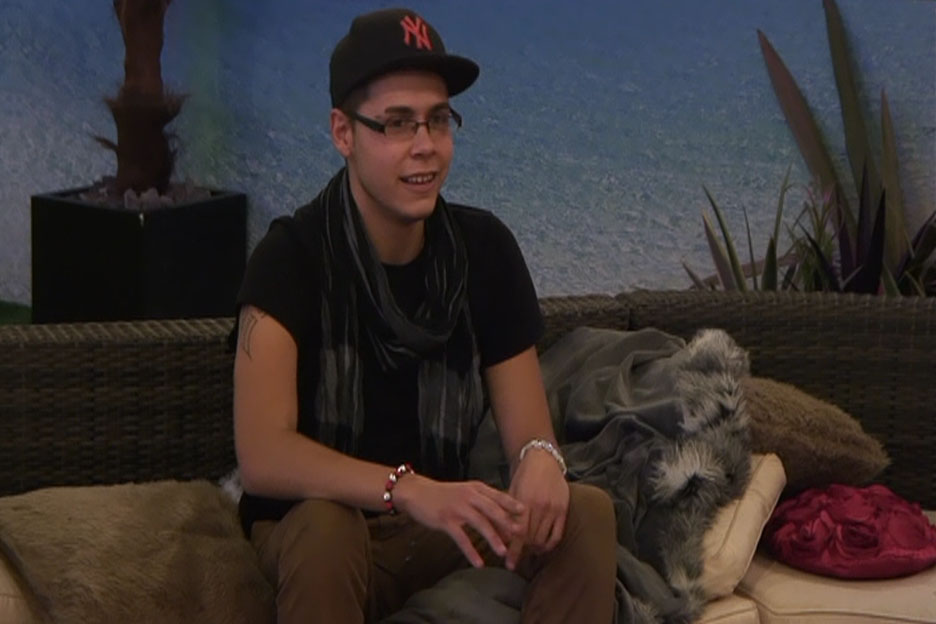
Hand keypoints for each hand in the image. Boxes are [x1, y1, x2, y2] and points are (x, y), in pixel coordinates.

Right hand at [393, 475, 525, 567]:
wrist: (416, 492)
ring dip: (493, 538)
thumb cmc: (443, 495)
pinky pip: (461, 538)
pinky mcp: (446, 520)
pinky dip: (471, 551)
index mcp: (475, 488)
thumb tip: (503, 519)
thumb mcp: (465, 492)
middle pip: (492, 509)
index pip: (498, 496)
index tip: (526, 514)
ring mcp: (457, 508)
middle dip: (507, 523)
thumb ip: (482, 502)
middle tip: (521, 535)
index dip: (512, 505)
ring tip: (503, 552)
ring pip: (480, 524)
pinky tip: (478, 563)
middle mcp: (468, 496)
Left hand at [506, 448, 568, 567]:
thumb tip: (498, 536)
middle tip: (517, 556)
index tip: (509, 564)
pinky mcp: (563, 510)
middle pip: (530, 539)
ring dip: (534, 548)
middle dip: (523, 550)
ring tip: (528, 551)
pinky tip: (542, 547)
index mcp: (524, 501)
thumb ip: (507, 513)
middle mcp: (540, 507)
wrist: (543, 460)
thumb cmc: (524, 476)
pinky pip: (557, 535)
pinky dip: (549, 545)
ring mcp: (553, 509)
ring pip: (543, 539)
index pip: (518, 533)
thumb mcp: (512, 492)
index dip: (514, 551)